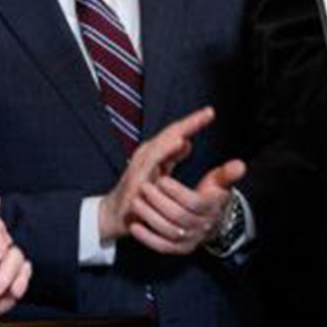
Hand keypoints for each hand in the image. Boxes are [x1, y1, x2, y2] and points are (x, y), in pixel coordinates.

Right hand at [98, 106, 216, 243]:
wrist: (116, 215)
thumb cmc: (139, 192)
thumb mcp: (158, 171)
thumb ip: (171, 156)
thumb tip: (187, 142)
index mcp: (154, 152)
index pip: (175, 133)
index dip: (192, 122)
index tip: (210, 112)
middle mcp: (147, 154)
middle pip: (170, 133)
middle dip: (190, 122)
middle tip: (209, 111)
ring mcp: (140, 166)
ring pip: (162, 144)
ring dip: (180, 132)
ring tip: (196, 121)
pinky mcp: (136, 179)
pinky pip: (153, 162)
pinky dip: (166, 150)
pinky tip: (179, 142)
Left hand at [128, 160, 244, 254]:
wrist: (210, 223)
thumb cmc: (210, 197)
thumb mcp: (218, 183)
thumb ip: (227, 174)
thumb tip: (240, 165)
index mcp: (211, 208)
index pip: (193, 202)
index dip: (176, 191)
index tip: (161, 180)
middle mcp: (201, 226)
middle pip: (178, 216)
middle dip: (158, 201)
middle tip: (143, 187)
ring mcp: (190, 240)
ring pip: (168, 231)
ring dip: (150, 217)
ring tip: (136, 202)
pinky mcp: (178, 249)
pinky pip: (162, 247)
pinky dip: (147, 238)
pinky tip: (135, 226)